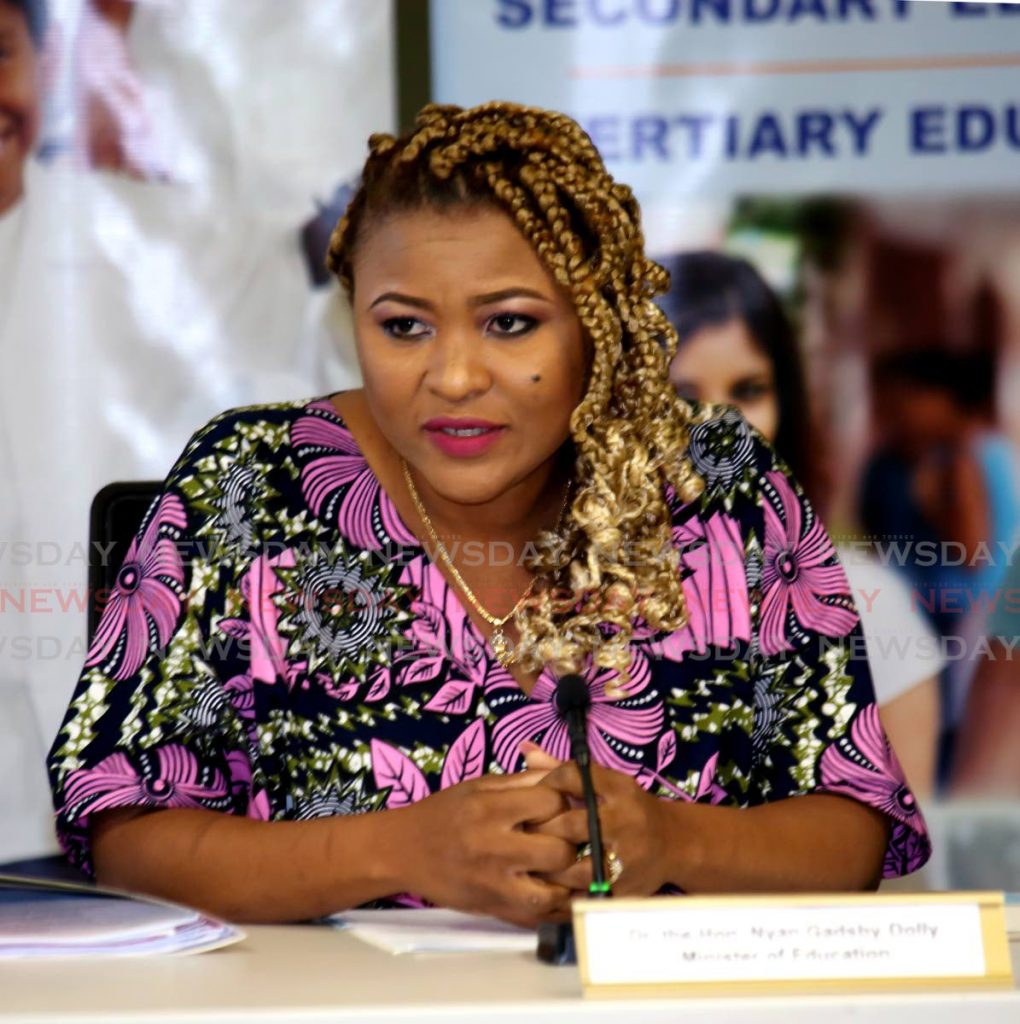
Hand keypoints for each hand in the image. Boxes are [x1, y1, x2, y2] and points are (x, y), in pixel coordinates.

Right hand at [399, 771, 575, 928]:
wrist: (403, 851)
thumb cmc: (444, 813)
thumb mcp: (479, 786)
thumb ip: (522, 781)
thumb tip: (563, 777)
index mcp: (490, 809)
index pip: (551, 803)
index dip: (562, 801)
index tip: (557, 804)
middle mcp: (493, 848)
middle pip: (559, 850)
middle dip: (571, 842)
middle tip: (566, 837)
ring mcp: (494, 885)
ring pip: (554, 892)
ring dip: (568, 880)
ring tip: (569, 867)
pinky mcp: (493, 910)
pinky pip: (539, 917)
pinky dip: (557, 907)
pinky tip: (561, 891)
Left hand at [530, 760, 674, 897]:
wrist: (675, 844)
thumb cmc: (630, 809)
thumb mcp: (607, 783)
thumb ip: (566, 771)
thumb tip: (525, 750)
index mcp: (618, 789)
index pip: (572, 777)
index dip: (546, 785)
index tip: (535, 796)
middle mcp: (624, 821)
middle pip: (571, 825)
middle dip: (542, 830)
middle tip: (523, 833)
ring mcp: (627, 857)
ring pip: (577, 867)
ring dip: (550, 867)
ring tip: (532, 862)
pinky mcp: (626, 888)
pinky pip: (587, 894)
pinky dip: (566, 892)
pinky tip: (551, 886)